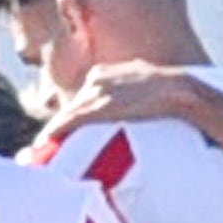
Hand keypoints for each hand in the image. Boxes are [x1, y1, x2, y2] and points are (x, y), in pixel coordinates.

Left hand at [50, 61, 221, 134]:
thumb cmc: (173, 96)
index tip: (64, 135)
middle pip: (72, 106)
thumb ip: (132, 101)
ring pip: (68, 114)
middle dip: (61, 127)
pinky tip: (45, 142)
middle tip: (45, 146)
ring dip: (54, 133)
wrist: (183, 92)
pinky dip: (57, 131)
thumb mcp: (146, 90)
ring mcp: (98, 92)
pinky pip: (71, 120)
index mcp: (105, 72)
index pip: (82, 98)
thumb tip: (137, 120)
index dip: (74, 119)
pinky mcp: (101, 106)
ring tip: (40, 150)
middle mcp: (97, 79)